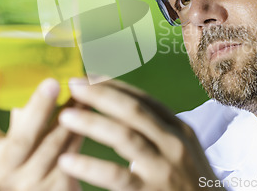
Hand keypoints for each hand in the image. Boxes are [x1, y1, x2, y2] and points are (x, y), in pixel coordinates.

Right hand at [0, 68, 82, 190]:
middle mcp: (5, 168)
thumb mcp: (19, 144)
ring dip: (70, 114)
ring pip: (54, 144)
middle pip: (21, 138)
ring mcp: (32, 180)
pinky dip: (81, 128)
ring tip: (81, 88)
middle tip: (52, 82)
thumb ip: (22, 116)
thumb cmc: (33, 160)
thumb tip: (38, 66)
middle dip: (38, 108)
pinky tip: (90, 107)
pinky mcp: (57, 186)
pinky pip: (73, 152)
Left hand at [57, 78, 224, 190]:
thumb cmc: (191, 182)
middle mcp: (174, 143)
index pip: (144, 100)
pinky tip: (68, 160)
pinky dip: (90, 166)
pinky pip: (116, 175)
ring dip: (92, 123)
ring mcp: (164, 168)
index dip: (115, 86)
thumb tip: (121, 111)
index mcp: (178, 130)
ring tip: (65, 117)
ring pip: (124, 137)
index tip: (90, 75)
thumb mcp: (183, 151)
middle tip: (73, 85)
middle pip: (133, 111)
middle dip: (101, 95)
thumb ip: (158, 132)